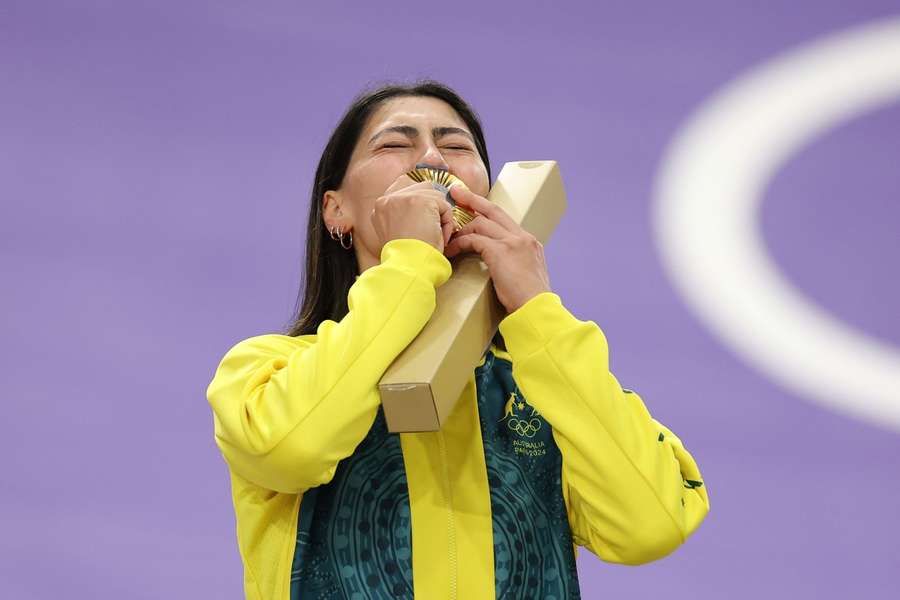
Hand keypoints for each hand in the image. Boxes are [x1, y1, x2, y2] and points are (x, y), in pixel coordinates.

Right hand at [372, 175, 456, 251]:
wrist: (408, 266)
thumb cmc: (406, 257)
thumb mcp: (398, 233)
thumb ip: (404, 214)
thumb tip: (428, 203)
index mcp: (380, 206)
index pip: (403, 185)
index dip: (419, 197)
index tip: (425, 214)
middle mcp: (388, 199)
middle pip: (422, 187)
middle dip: (432, 206)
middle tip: (432, 230)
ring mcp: (404, 198)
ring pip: (435, 195)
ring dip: (440, 215)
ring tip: (434, 235)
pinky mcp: (421, 201)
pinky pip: (444, 206)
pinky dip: (447, 223)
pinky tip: (439, 237)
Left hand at [444, 186, 551, 312]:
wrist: (536, 309)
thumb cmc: (529, 300)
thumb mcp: (526, 274)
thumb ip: (515, 262)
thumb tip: (500, 263)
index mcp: (529, 241)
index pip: (504, 218)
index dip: (487, 209)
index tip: (474, 202)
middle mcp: (522, 237)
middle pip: (493, 210)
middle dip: (472, 199)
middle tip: (456, 192)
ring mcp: (512, 242)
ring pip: (480, 223)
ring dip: (461, 230)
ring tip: (448, 238)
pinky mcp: (500, 252)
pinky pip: (474, 240)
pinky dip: (460, 243)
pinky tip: (452, 251)